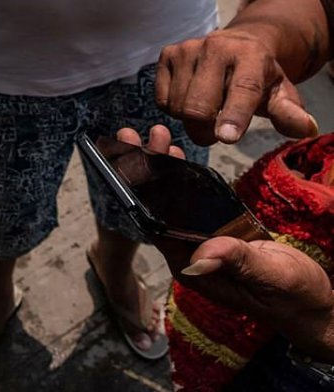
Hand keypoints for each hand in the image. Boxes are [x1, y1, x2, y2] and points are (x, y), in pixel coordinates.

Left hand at [117, 126, 333, 361]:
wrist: (312, 305)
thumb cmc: (292, 296)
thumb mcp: (269, 277)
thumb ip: (237, 262)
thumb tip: (198, 255)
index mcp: (191, 268)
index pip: (154, 224)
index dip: (139, 191)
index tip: (129, 158)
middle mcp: (189, 254)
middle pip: (157, 208)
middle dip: (146, 171)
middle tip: (132, 134)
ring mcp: (203, 243)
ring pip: (173, 202)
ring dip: (163, 170)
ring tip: (155, 137)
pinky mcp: (219, 233)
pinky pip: (194, 203)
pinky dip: (185, 178)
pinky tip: (176, 157)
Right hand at [156, 30, 317, 145]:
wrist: (236, 44)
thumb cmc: (259, 76)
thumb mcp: (280, 93)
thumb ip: (289, 112)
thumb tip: (306, 127)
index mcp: (251, 55)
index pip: (241, 89)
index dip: (234, 115)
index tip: (227, 137)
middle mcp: (216, 46)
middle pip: (197, 107)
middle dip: (204, 131)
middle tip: (215, 133)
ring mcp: (187, 49)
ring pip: (177, 106)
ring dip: (188, 120)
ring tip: (206, 111)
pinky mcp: (167, 54)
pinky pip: (161, 99)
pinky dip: (173, 109)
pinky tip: (188, 98)